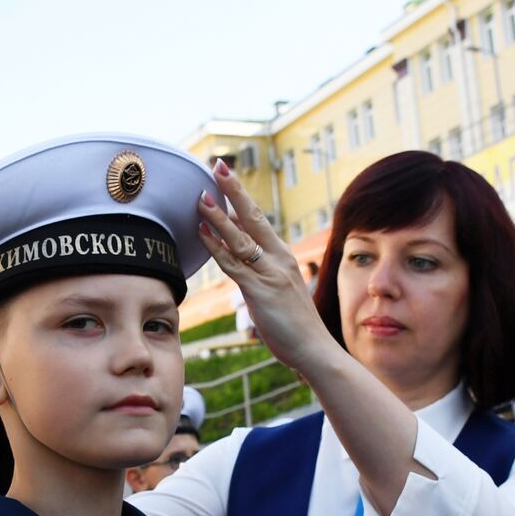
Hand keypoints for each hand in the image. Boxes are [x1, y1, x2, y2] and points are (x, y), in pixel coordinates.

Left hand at [195, 159, 334, 371]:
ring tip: (201, 196)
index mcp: (283, 256)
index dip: (241, 197)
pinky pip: (233, 265)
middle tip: (216, 166)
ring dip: (219, 216)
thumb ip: (263, 273)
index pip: (258, 219)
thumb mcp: (280, 291)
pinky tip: (202, 232)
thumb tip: (243, 259)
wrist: (314, 348)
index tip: (226, 176)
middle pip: (252, 217)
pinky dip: (216, 247)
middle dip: (233, 190)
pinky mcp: (260, 291)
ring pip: (239, 238)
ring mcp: (270, 274)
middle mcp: (278, 259)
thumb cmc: (295, 325)